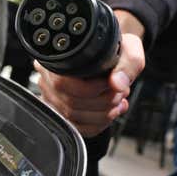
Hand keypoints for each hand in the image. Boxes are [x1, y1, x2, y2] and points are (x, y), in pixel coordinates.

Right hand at [35, 10, 145, 136]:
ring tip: (117, 100)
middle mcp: (47, 77)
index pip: (62, 83)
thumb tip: (117, 84)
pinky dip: (97, 124)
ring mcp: (51, 96)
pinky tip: (109, 111)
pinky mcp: (59, 112)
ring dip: (102, 114)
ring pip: (72, 117)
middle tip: (120, 93)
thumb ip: (128, 63)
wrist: (111, 54)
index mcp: (57, 58)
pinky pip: (75, 127)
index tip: (111, 84)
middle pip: (69, 103)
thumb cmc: (114, 49)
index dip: (91, 89)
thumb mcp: (128, 48)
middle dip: (102, 102)